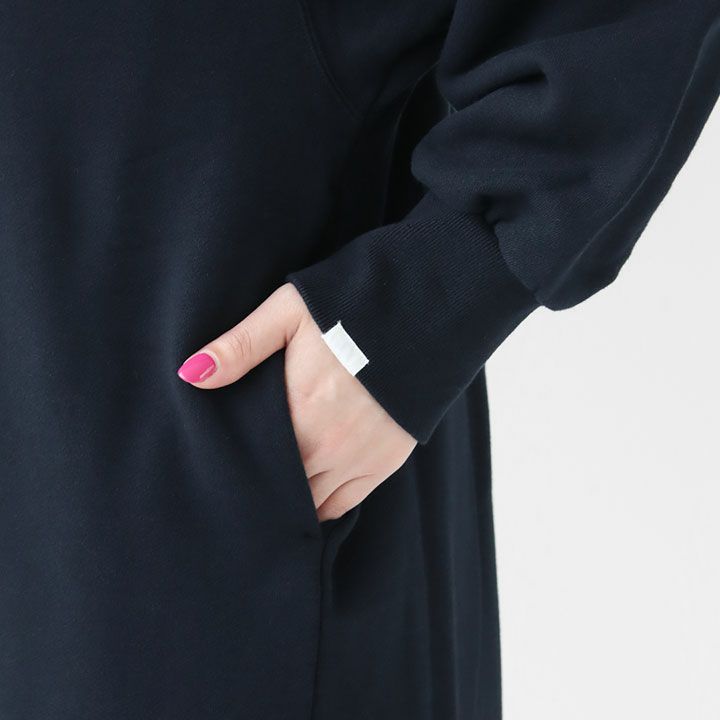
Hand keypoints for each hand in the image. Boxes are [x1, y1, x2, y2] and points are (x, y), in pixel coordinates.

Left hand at [176, 283, 416, 520]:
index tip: (225, 471)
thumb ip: (239, 347)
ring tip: (275, 492)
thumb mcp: (287, 314)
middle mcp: (326, 446)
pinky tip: (310, 500)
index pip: (254, 464)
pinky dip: (325, 506)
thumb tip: (191, 375)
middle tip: (245, 485)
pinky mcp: (386, 461)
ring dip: (292, 499)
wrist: (420, 311)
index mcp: (297, 413)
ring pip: (312, 503)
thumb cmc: (348, 308)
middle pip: (281, 488)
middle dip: (262, 487)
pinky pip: (347, 503)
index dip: (237, 471)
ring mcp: (358, 458)